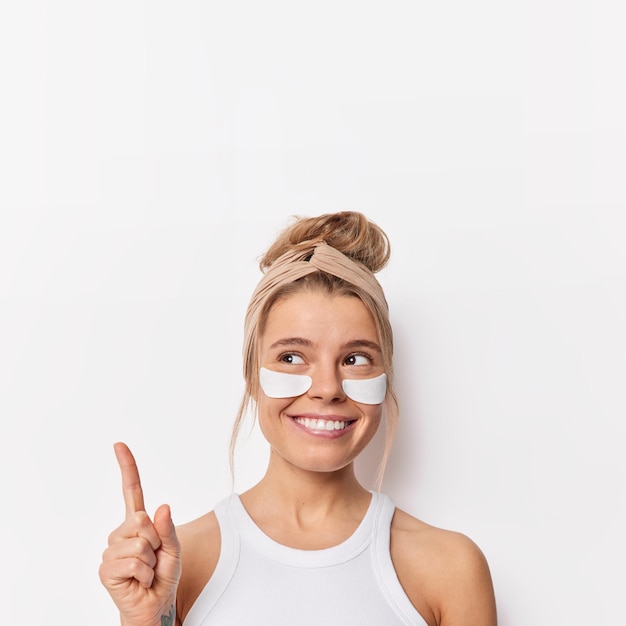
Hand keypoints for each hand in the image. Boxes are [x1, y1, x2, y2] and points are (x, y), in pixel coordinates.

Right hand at [99, 442, 181, 625]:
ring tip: (146, 571)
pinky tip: (140, 580)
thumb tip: (162, 507)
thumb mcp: (174, 549)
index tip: (119, 445)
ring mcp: (111, 549)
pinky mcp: (106, 568)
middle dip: (157, 541)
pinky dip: (145, 573)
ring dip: (152, 561)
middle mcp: (121, 532)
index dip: (126, 467)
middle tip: (154, 558)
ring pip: (140, 543)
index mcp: (138, 522)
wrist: (154, 605)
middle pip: (142, 520)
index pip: (131, 490)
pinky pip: (135, 562)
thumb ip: (168, 529)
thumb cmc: (163, 576)